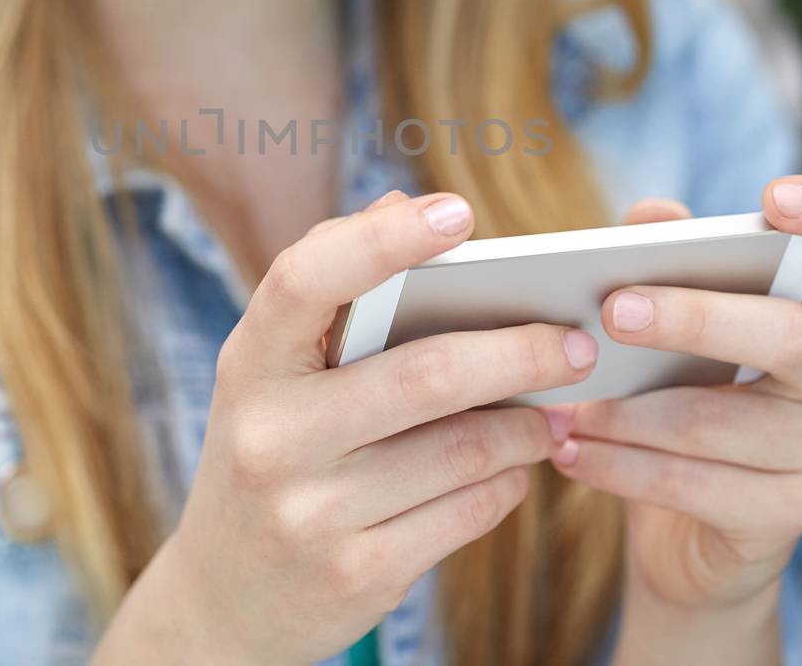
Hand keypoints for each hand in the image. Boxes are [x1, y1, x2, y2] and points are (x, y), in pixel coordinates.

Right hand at [98, 190, 599, 665]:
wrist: (224, 598)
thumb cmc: (273, 450)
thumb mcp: (274, 373)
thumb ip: (333, 290)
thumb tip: (404, 203)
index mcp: (249, 363)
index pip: (305, 280)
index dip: (382, 239)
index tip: (460, 214)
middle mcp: (271, 435)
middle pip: (425, 375)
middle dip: (520, 352)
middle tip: (577, 340)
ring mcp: (311, 512)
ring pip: (463, 450)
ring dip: (528, 425)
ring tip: (560, 405)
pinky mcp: (357, 574)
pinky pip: (467, 511)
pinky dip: (508, 481)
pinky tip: (519, 466)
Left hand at [547, 177, 801, 623]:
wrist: (682, 534)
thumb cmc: (670, 400)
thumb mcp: (660, 328)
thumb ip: (660, 260)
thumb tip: (650, 216)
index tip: (774, 198)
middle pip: (787, 333)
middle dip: (694, 317)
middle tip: (613, 310)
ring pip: (716, 420)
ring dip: (624, 412)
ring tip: (561, 406)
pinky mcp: (785, 516)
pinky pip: (693, 485)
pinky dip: (619, 467)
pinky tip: (570, 454)